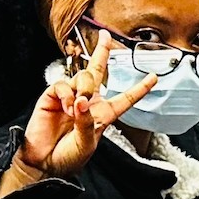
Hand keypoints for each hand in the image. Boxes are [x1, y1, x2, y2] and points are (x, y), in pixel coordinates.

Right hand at [16, 32, 157, 176]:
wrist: (44, 162)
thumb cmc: (69, 156)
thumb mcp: (86, 142)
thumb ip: (86, 122)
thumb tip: (81, 101)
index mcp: (103, 115)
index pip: (125, 98)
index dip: (139, 88)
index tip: (154, 77)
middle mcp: (88, 102)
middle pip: (97, 71)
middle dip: (102, 52)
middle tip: (105, 36)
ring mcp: (70, 98)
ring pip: (83, 77)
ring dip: (83, 89)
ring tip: (77, 107)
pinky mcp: (53, 97)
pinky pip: (63, 84)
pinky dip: (67, 94)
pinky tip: (67, 107)